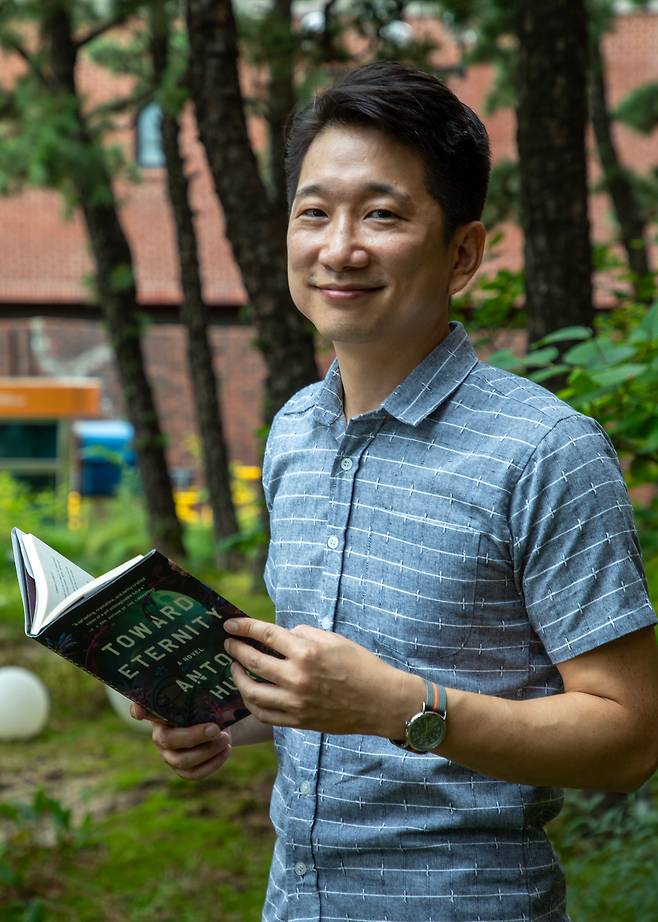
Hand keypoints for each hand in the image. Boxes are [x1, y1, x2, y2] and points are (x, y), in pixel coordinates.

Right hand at [130, 702, 231, 780]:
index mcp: (162, 712)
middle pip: (169, 740)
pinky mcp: (182, 770)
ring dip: (208, 751)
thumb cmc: (208, 706)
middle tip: (216, 729)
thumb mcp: (205, 696)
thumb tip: (217, 677)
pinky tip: (226, 751)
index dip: (138, 711)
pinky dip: (213, 764)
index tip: (139, 712)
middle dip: (194, 736)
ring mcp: (169, 755)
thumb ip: (201, 693)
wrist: (220, 725)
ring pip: (183, 760)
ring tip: (226, 739)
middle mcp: (160, 735)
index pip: (142, 709)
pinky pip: (194, 774)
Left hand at [223, 618, 421, 737]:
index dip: (244, 627)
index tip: (230, 623)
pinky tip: (250, 692)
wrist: (381, 701)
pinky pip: (264, 714)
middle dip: (236, 650)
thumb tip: (279, 636)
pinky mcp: (298, 721)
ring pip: (252, 692)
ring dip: (238, 678)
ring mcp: (296, 703)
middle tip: (229, 644)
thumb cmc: (360, 665)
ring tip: (236, 668)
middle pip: (252, 661)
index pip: (265, 635)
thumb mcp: (333, 639)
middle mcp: (297, 678)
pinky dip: (252, 703)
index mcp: (307, 652)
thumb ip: (302, 635)